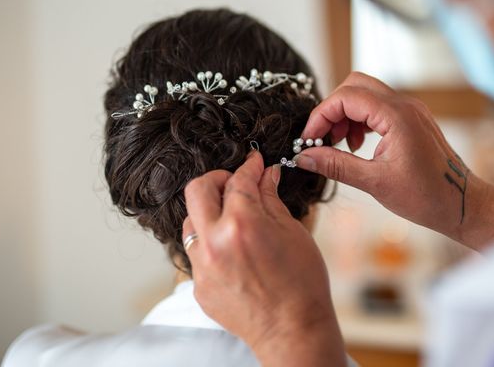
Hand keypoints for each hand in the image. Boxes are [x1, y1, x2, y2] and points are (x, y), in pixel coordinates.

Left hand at [182, 151, 346, 366]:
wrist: (292, 330)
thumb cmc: (302, 284)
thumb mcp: (293, 232)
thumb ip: (271, 199)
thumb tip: (266, 176)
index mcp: (242, 223)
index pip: (238, 181)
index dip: (249, 166)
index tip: (254, 163)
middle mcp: (214, 242)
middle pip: (197, 189)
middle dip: (217, 178)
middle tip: (234, 182)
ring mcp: (202, 266)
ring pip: (191, 221)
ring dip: (209, 211)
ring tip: (232, 218)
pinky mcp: (198, 285)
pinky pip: (196, 252)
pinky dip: (211, 243)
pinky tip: (232, 250)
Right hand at [295, 72, 493, 248]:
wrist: (464, 204)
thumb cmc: (427, 196)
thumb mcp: (375, 182)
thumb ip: (336, 165)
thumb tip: (304, 157)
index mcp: (397, 116)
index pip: (346, 97)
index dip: (322, 115)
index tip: (309, 139)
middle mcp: (405, 105)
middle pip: (355, 86)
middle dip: (332, 109)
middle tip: (322, 138)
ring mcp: (410, 110)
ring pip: (366, 94)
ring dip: (346, 115)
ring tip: (339, 145)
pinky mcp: (412, 119)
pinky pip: (378, 107)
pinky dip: (360, 120)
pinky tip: (356, 146)